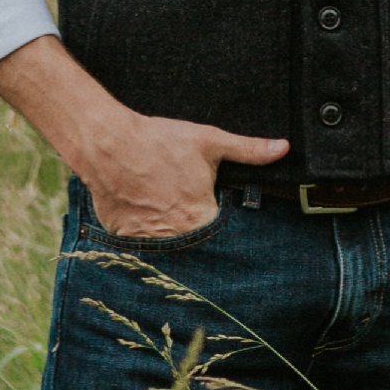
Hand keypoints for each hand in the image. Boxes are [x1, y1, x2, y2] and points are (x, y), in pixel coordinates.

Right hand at [79, 111, 289, 239]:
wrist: (107, 144)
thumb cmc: (158, 142)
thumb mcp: (208, 141)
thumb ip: (248, 149)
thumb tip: (282, 148)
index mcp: (201, 218)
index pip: (223, 238)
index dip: (223, 228)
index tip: (218, 216)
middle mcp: (175, 237)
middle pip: (195, 244)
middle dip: (196, 231)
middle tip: (185, 207)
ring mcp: (147, 242)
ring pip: (168, 247)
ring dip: (171, 235)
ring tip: (164, 208)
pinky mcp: (124, 238)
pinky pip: (141, 245)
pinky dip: (145, 234)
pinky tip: (144, 212)